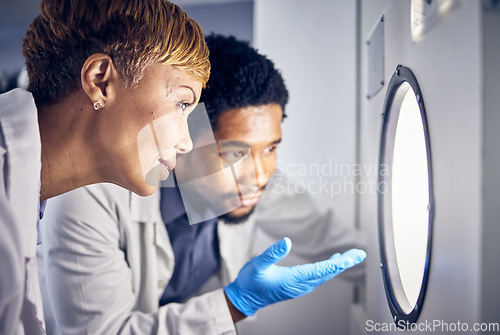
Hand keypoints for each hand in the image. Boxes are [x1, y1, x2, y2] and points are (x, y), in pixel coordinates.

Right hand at [224, 237, 365, 315]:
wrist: (244, 299)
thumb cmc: (250, 282)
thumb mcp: (257, 265)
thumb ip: (272, 253)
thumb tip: (286, 241)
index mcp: (293, 280)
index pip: (321, 270)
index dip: (338, 262)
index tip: (353, 257)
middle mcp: (300, 285)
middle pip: (327, 273)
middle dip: (344, 263)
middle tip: (359, 254)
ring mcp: (299, 287)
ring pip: (324, 276)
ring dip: (337, 265)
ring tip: (350, 256)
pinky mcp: (296, 286)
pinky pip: (317, 277)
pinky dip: (328, 269)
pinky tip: (331, 262)